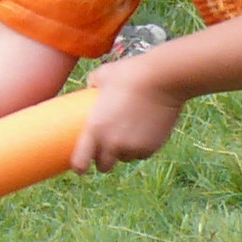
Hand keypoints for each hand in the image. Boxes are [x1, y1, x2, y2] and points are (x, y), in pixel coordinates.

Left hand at [72, 63, 186, 172]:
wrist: (162, 79)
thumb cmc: (130, 74)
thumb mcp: (103, 75)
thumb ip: (93, 84)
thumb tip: (90, 87)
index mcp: (95, 130)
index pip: (80, 162)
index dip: (79, 166)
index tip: (80, 164)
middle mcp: (112, 144)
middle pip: (104, 166)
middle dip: (104, 160)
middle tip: (106, 149)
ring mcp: (133, 147)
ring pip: (125, 158)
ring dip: (124, 152)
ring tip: (126, 135)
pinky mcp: (152, 147)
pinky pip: (143, 153)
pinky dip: (141, 147)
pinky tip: (142, 133)